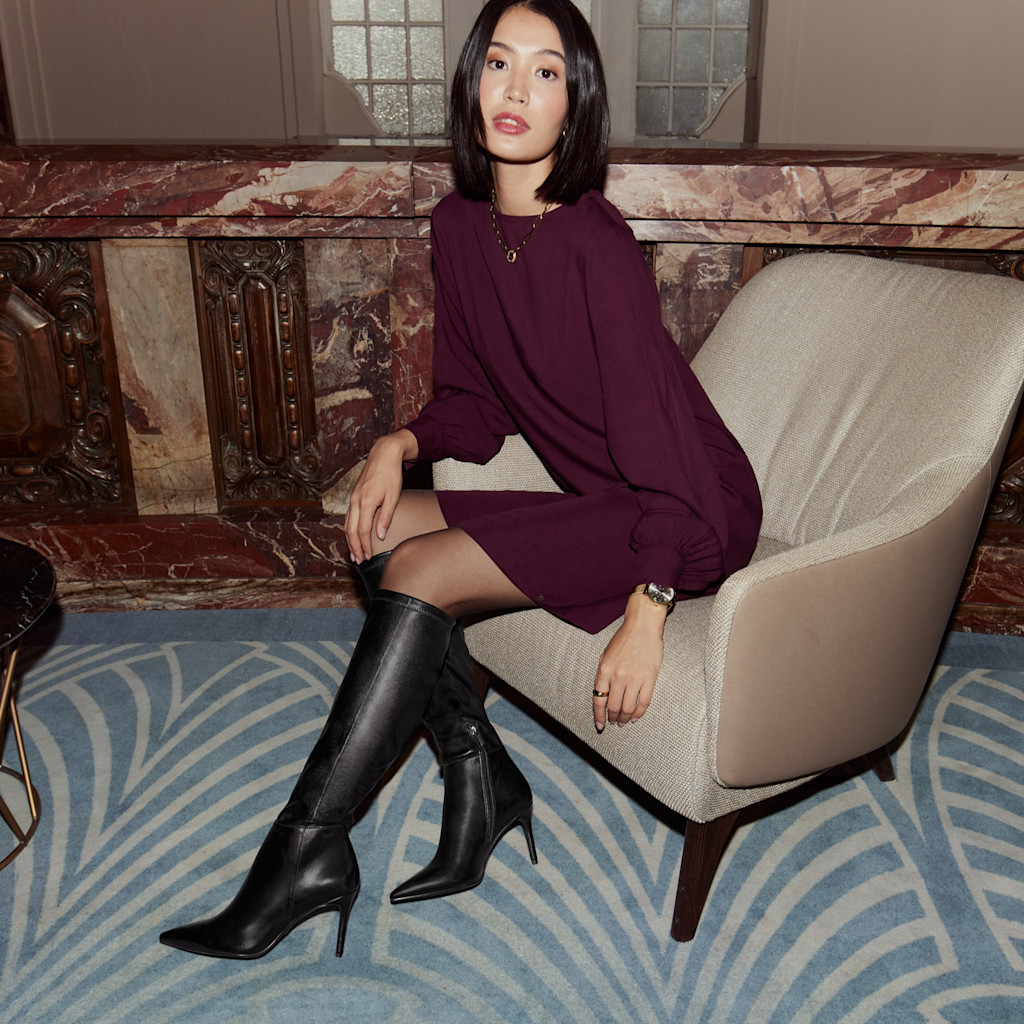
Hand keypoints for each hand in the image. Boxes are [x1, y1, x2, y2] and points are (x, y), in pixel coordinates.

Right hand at [344, 430, 417, 562]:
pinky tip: (352, 536)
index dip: (365, 546)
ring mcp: (352, 498)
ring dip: (350, 540)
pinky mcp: (353, 496)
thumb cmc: (390, 474)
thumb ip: (386, 518)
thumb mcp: (393, 497)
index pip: (363, 531)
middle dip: (354, 547)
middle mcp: (355, 501)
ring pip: (347, 524)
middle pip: (351, 530)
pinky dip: (349, 529)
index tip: (369, 557)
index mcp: (366, 502)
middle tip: (359, 560)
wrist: (383, 454)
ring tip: (354, 553)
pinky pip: (348, 516)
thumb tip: (380, 537)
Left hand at [593, 594, 665, 730]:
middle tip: (614, 723)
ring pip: (628, 708)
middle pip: (614, 707)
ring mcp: (635, 679)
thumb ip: (603, 675)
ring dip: (625, 718)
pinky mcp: (649, 679)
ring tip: (624, 722)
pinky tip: (636, 717)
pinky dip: (639, 713)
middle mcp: (618, 677)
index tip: (600, 725)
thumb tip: (603, 695)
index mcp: (604, 671)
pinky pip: (644, 702)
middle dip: (613, 718)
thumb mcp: (605, 655)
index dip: (598, 716)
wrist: (642, 627)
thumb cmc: (624, 639)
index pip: (599, 700)